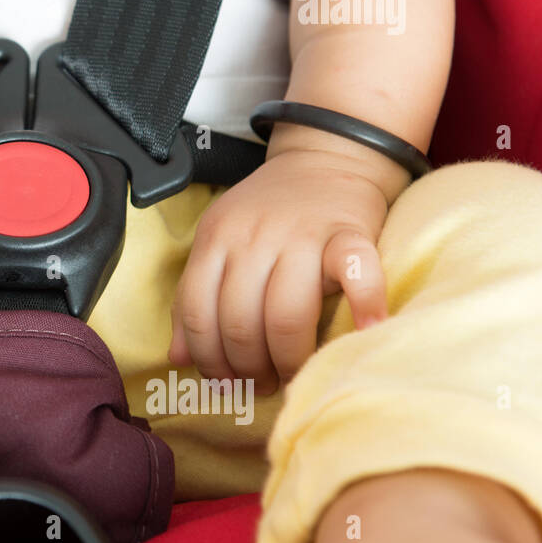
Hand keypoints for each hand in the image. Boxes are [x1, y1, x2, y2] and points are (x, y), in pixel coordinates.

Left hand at [168, 147, 390, 394]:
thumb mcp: (221, 243)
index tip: (224, 381)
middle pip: (239, 320)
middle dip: (248, 366)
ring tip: (294, 375)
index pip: (196, 310)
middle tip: (262, 385)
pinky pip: (355, 273)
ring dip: (288, 358)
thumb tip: (177, 357)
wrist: (327, 157)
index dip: (207, 356)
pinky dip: (364, 306)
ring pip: (285, 313)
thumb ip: (196, 295)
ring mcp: (302, 233)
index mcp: (215, 239)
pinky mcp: (350, 232)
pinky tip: (364, 333)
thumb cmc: (271, 213)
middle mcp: (253, 236)